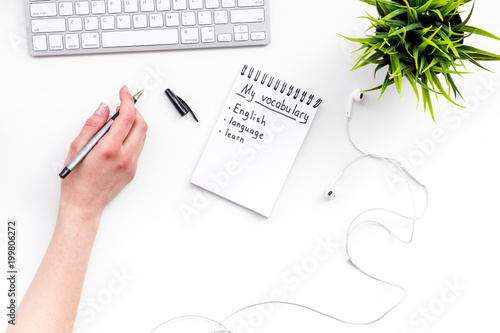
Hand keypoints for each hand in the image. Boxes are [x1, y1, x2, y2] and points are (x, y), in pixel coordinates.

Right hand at [59, 86, 147, 221]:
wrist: (84, 205)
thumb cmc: (76, 180)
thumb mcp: (77, 147)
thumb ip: (92, 125)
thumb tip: (103, 109)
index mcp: (110, 149)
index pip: (127, 117)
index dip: (127, 101)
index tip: (124, 92)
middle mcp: (125, 157)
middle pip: (140, 125)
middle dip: (134, 110)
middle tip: (123, 104)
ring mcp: (131, 164)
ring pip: (142, 136)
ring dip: (135, 123)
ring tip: (120, 119)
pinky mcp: (133, 171)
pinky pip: (138, 147)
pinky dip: (133, 136)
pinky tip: (121, 135)